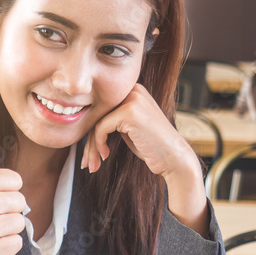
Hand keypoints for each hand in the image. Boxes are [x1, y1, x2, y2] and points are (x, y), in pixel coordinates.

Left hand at [82, 84, 206, 234]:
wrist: (175, 159)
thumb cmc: (150, 146)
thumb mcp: (127, 128)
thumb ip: (110, 119)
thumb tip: (81, 123)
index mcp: (132, 91)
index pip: (101, 109)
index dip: (91, 132)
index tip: (88, 154)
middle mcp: (133, 90)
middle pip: (97, 115)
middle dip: (89, 142)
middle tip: (86, 163)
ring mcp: (132, 99)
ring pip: (96, 122)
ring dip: (91, 147)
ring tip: (91, 165)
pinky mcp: (129, 111)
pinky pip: (100, 128)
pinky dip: (98, 144)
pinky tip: (105, 155)